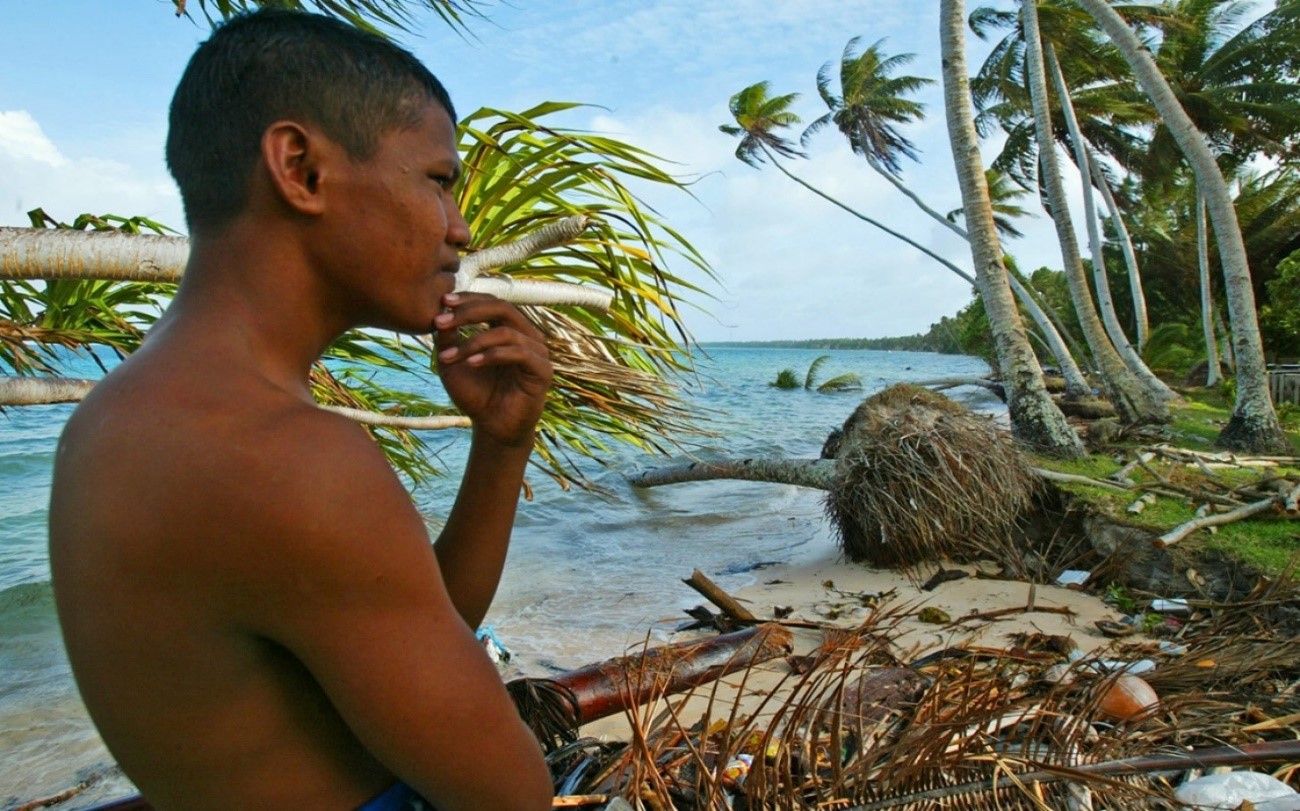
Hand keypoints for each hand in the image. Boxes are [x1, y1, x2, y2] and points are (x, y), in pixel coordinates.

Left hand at [433, 293, 552, 447]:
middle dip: (470, 312)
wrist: (492, 428)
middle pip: (503, 307)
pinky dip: (492, 355)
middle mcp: (527, 336)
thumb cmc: (475, 395)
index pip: (492, 302)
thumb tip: (440, 310)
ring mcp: (537, 352)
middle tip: (443, 320)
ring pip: (506, 332)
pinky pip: (518, 353)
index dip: (469, 299)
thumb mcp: (453, 364)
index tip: (443, 302)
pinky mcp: (543, 370)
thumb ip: (448, 338)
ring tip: (449, 357)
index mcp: (509, 329)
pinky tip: (471, 363)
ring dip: (473, 342)